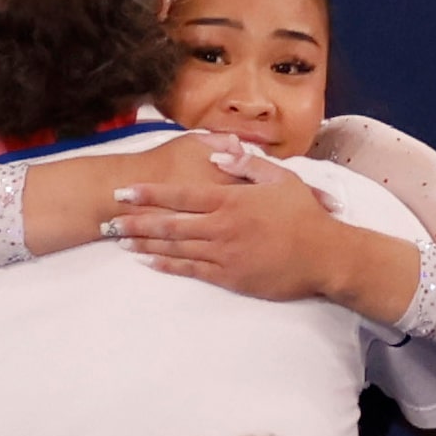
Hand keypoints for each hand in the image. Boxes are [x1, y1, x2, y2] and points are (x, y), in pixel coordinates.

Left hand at [111, 145, 355, 300]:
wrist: (326, 256)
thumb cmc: (306, 215)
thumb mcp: (281, 179)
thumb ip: (247, 165)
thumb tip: (219, 158)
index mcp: (231, 200)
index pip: (179, 194)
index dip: (148, 194)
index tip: (123, 193)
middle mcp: (221, 226)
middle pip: (168, 223)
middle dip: (135, 222)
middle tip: (109, 221)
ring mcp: (224, 254)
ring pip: (175, 248)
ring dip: (145, 245)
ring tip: (121, 242)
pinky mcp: (231, 277)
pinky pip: (192, 270)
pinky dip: (168, 266)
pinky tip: (150, 263)